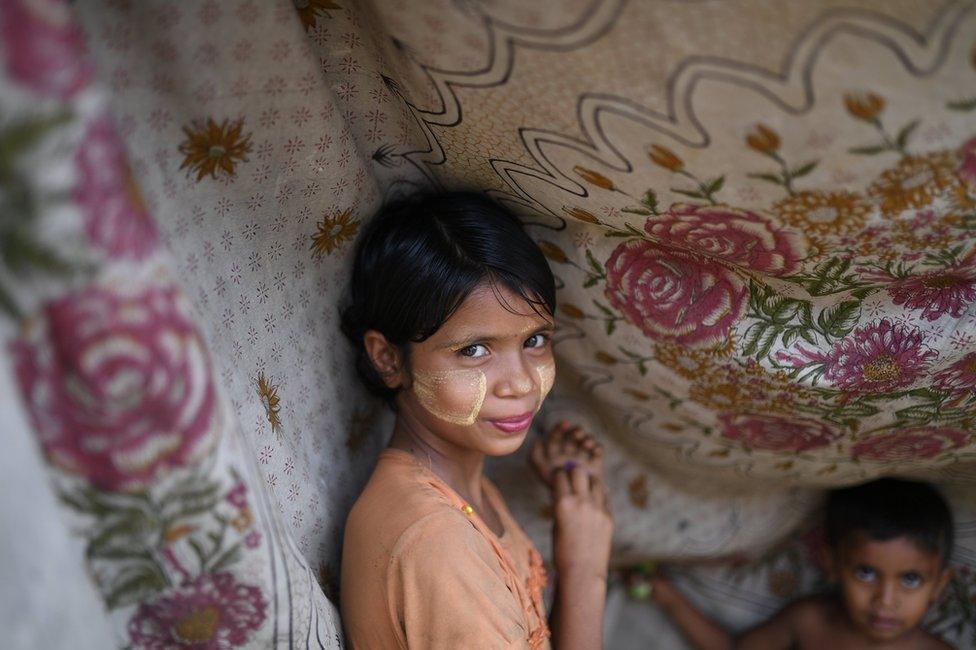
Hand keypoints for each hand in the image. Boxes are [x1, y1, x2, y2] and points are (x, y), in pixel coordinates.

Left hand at [530, 421, 603, 487]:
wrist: (571, 502)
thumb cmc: (553, 483)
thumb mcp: (541, 469)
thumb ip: (535, 456)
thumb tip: (537, 441)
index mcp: (556, 450)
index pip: (558, 434)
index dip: (560, 428)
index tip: (565, 424)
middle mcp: (569, 451)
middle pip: (575, 434)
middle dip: (577, 431)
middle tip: (579, 433)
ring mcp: (582, 456)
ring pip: (587, 440)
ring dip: (588, 439)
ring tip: (588, 444)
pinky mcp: (594, 462)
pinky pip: (598, 451)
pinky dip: (598, 448)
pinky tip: (596, 451)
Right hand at [551, 464, 612, 580]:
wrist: (582, 571)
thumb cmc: (562, 550)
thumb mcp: (556, 523)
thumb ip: (562, 504)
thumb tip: (566, 489)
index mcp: (563, 503)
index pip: (561, 476)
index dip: (558, 475)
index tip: (558, 477)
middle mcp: (581, 502)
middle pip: (579, 471)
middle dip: (574, 472)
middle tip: (572, 478)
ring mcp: (598, 508)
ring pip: (595, 480)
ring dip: (588, 481)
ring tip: (584, 487)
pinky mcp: (609, 516)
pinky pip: (605, 497)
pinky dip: (599, 494)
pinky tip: (594, 499)